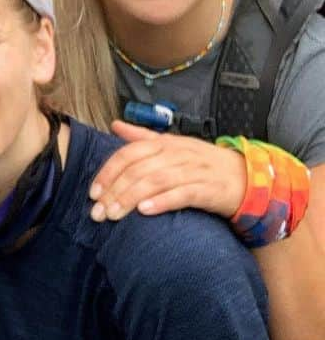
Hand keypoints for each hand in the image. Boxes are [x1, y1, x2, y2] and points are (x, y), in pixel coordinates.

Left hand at [88, 121, 245, 220]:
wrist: (247, 177)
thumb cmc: (202, 163)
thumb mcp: (172, 145)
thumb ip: (142, 138)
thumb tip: (115, 125)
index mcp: (165, 143)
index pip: (129, 153)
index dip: (108, 172)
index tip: (93, 192)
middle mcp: (177, 154)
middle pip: (138, 170)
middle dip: (114, 191)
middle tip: (97, 212)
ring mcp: (194, 170)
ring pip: (155, 181)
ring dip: (130, 198)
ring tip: (113, 214)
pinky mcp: (208, 189)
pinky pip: (182, 194)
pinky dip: (162, 201)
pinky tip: (144, 211)